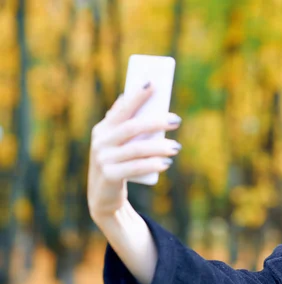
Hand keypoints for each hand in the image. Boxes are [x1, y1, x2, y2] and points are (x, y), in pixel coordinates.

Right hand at [87, 82, 181, 220]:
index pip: (122, 108)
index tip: (154, 83)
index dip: (137, 95)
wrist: (103, 197)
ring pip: (136, 149)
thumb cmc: (117, 164)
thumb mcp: (118, 144)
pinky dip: (151, 164)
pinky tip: (166, 164)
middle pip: (131, 127)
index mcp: (103, 129)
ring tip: (176, 147)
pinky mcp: (109, 176)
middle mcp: (100, 141)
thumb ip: (125, 124)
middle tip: (177, 119)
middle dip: (155, 121)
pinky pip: (134, 168)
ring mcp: (102, 159)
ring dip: (159, 146)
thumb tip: (134, 96)